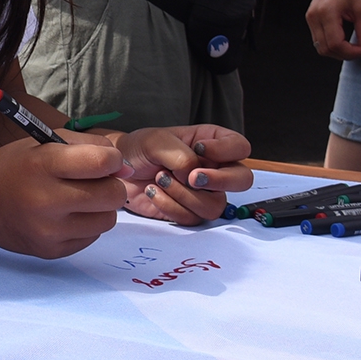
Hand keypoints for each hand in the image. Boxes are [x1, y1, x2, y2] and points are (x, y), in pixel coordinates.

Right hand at [0, 137, 132, 257]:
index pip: (101, 163)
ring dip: (101, 207)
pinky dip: (86, 224)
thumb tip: (125, 169)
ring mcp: (48, 232)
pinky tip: (65, 216)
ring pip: (107, 220)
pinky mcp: (51, 252)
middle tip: (96, 181)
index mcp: (43, 165)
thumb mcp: (45, 142)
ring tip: (79, 199)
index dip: (112, 160)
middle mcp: (45, 201)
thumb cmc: (16, 166)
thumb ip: (89, 147)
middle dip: (112, 185)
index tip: (106, 160)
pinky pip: (92, 237)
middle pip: (112, 196)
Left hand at [118, 126, 253, 224]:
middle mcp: (213, 169)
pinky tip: (152, 192)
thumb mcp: (156, 141)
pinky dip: (170, 207)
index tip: (200, 149)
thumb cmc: (140, 148)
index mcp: (211, 143)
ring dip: (184, 194)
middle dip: (219, 180)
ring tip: (159, 179)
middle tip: (192, 177)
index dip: (225, 150)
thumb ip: (181, 155)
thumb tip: (194, 176)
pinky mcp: (189, 211)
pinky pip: (192, 218)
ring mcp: (204, 193)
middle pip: (242, 180)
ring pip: (215, 205)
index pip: (239, 146)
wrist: (118, 171)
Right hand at [307, 0, 360, 60]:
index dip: (352, 53)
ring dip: (338, 52)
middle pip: (326, 49)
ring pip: (320, 48)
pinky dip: (332, 45)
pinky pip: (319, 40)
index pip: (336, 44)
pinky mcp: (311, 18)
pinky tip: (344, 40)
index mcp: (326, 12)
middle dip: (345, 55)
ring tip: (353, 47)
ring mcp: (310, 18)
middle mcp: (314, 16)